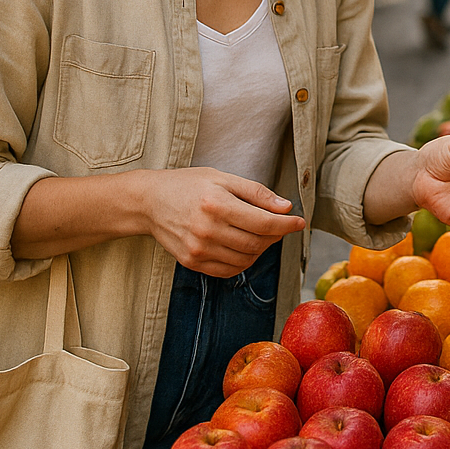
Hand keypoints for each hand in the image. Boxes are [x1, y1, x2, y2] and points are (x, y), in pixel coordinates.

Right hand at [142, 167, 305, 277]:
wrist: (150, 201)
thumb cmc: (188, 185)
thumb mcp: (223, 178)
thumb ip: (256, 193)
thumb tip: (285, 208)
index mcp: (217, 205)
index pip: (263, 222)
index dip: (286, 225)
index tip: (300, 222)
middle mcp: (207, 230)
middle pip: (257, 243)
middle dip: (275, 236)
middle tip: (279, 225)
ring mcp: (198, 250)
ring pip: (246, 260)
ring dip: (261, 249)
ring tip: (260, 233)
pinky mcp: (192, 262)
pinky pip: (229, 270)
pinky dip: (243, 261)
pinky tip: (243, 246)